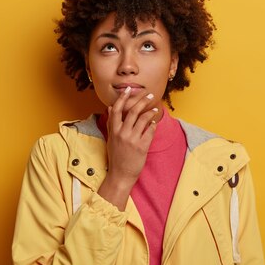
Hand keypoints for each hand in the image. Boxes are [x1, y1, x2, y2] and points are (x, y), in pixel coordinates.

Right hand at [97, 87, 159, 209]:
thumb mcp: (110, 138)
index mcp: (113, 130)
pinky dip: (153, 125)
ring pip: (143, 119)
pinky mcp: (142, 147)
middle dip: (142, 100)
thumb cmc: (116, 156)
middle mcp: (122, 133)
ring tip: (155, 108)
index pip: (117, 109)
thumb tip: (110, 107)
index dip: (123, 98)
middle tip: (149, 95)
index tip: (128, 89)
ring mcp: (132, 140)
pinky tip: (154, 123)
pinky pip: (150, 131)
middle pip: (133, 111)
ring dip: (150, 112)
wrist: (120, 175)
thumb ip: (111, 123)